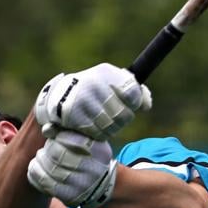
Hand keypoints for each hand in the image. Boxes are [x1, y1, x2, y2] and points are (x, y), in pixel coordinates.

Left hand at [27, 128, 116, 207]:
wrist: (99, 186)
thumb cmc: (88, 156)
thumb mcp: (87, 140)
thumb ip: (69, 131)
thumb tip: (46, 129)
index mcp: (99, 151)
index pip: (71, 138)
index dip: (59, 136)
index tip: (57, 137)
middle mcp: (93, 170)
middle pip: (57, 153)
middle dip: (48, 147)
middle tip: (48, 147)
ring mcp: (81, 186)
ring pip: (48, 168)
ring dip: (40, 159)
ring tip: (42, 156)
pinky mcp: (69, 197)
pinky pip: (42, 182)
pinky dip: (35, 171)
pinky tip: (37, 167)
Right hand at [33, 63, 151, 139]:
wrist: (60, 95)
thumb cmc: (95, 90)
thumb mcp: (113, 82)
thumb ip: (134, 91)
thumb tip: (147, 105)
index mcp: (106, 73)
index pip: (133, 92)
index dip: (136, 102)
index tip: (130, 103)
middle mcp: (94, 84)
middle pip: (124, 114)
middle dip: (123, 119)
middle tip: (116, 116)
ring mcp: (83, 100)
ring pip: (111, 127)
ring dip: (112, 129)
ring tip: (105, 122)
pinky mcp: (75, 115)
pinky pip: (97, 133)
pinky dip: (99, 134)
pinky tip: (95, 127)